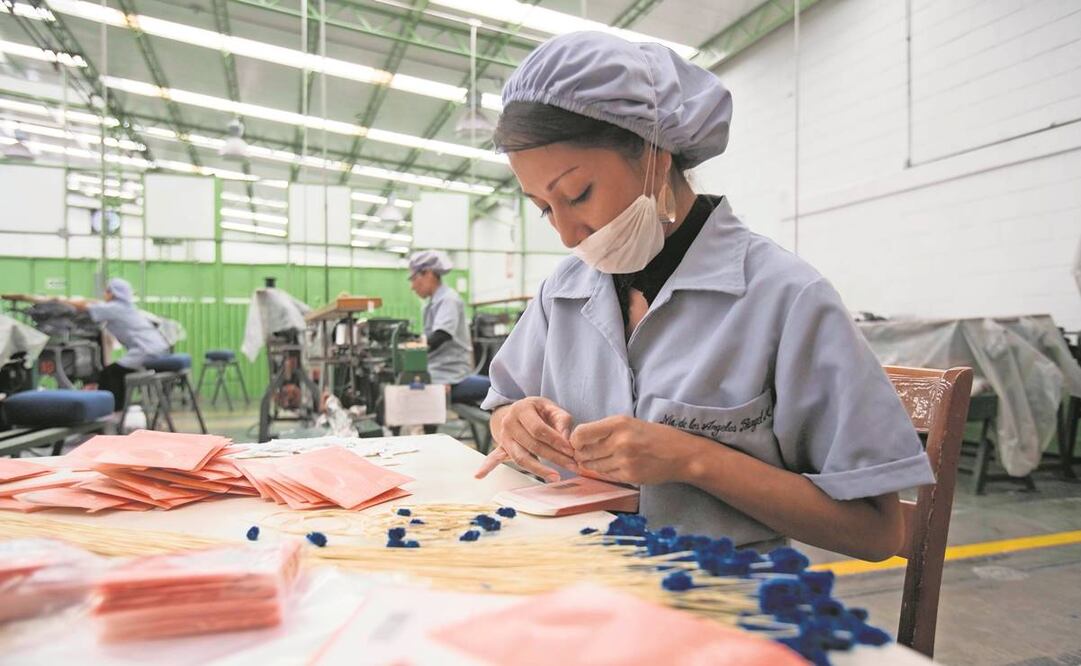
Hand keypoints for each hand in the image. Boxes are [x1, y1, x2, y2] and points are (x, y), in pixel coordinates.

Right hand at [474, 397, 575, 481]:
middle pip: (532, 445)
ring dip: (539, 469)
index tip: (571, 451)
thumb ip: (562, 421)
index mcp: (522, 409)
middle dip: (554, 457)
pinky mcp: (501, 447)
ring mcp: (503, 436)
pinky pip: (493, 458)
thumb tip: (567, 440)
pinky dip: (487, 467)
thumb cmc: (539, 411)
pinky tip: (479, 475)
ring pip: (520, 457)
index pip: (539, 429)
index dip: (556, 441)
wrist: (520, 411)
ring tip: (555, 477)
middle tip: (572, 466)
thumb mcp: (551, 408)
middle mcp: (509, 422)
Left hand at [569, 416, 697, 484]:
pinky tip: (615, 466)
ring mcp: (625, 460)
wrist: (681, 454)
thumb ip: (605, 430)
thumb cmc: (655, 436)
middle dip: (582, 455)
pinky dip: (606, 472)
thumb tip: (579, 440)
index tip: (579, 443)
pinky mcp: (629, 476)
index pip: (581, 433)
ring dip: (592, 465)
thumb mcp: (630, 423)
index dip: (575, 440)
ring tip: (604, 459)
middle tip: (588, 453)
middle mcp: (620, 441)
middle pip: (584, 452)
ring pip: (593, 466)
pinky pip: (607, 475)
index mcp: (618, 423)